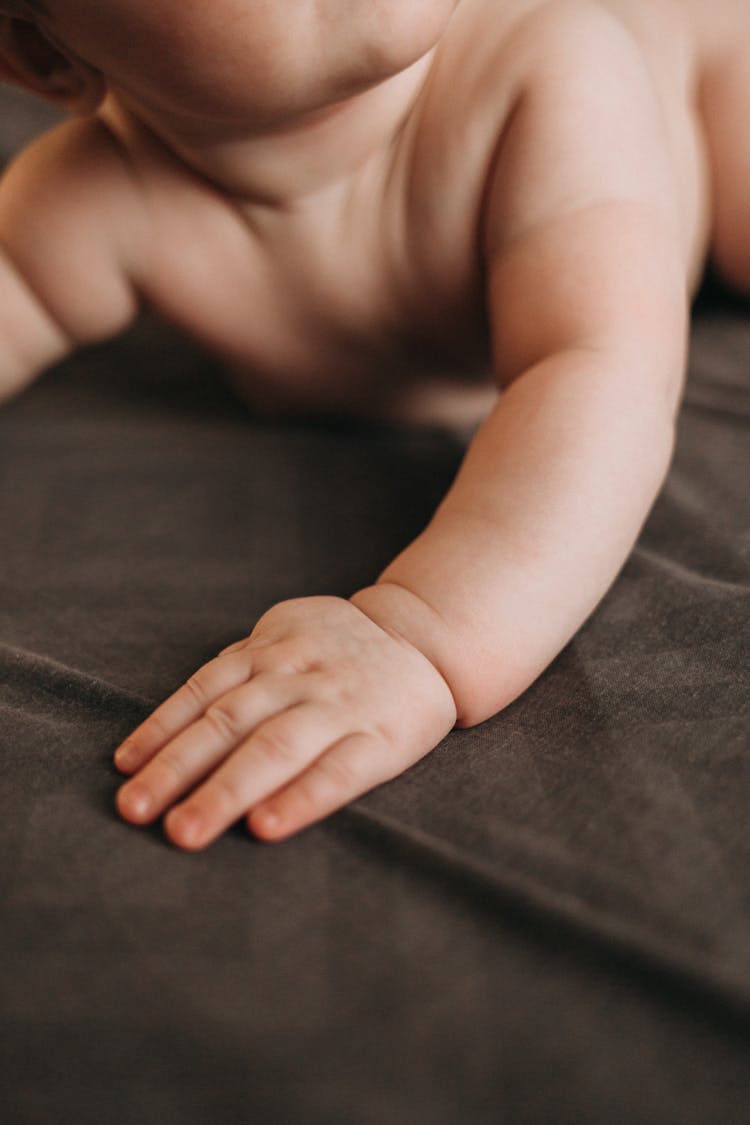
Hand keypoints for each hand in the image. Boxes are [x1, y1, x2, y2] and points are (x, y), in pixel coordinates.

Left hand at [114, 596, 456, 848]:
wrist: (427, 637)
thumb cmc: (340, 646)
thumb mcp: (287, 633)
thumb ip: (238, 666)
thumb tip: (168, 723)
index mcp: (272, 649)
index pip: (205, 691)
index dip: (161, 730)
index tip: (124, 770)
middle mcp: (300, 677)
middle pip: (229, 722)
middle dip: (177, 768)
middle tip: (135, 811)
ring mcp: (340, 707)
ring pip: (275, 748)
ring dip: (226, 791)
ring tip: (185, 831)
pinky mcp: (381, 739)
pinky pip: (338, 772)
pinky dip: (301, 799)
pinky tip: (266, 826)